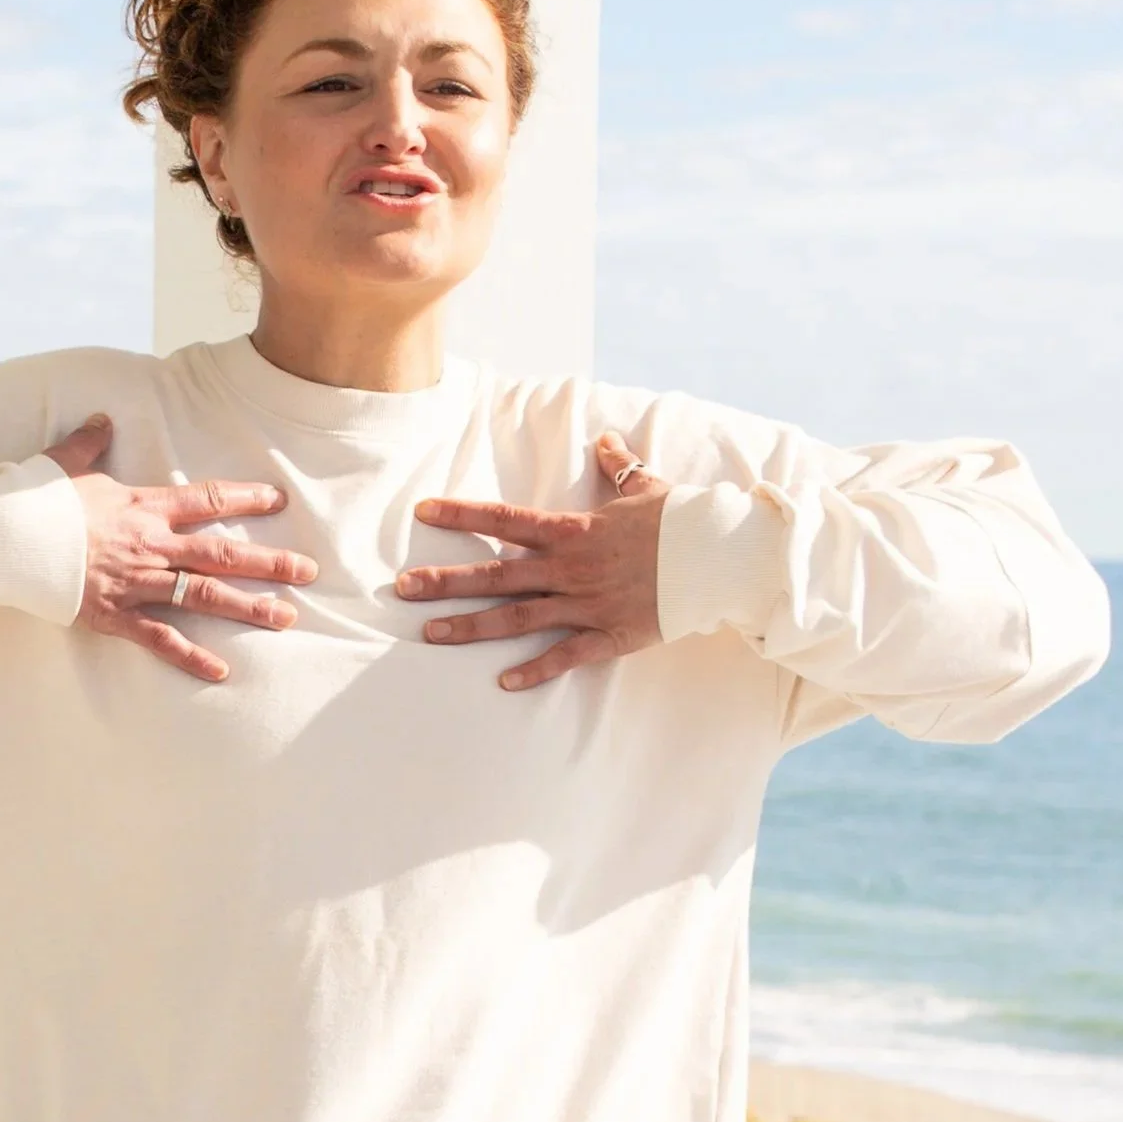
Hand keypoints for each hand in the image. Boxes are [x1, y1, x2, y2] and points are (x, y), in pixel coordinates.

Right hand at [43, 414, 318, 682]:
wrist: (6, 540)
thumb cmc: (35, 501)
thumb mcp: (65, 464)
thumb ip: (89, 442)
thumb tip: (100, 420)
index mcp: (142, 507)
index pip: (205, 500)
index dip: (244, 499)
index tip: (276, 500)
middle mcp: (149, 545)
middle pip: (221, 554)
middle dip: (269, 563)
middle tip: (308, 571)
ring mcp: (136, 582)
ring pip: (202, 596)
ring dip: (247, 607)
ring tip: (286, 617)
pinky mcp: (115, 615)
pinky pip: (161, 639)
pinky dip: (191, 656)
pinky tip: (222, 670)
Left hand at [397, 432, 669, 689]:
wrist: (720, 556)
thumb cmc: (682, 520)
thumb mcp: (646, 487)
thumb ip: (619, 466)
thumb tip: (606, 439)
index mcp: (573, 530)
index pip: (505, 520)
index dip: (463, 515)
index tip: (424, 512)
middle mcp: (570, 568)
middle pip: (496, 574)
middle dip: (446, 580)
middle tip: (403, 586)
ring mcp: (587, 604)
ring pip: (518, 618)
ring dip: (472, 627)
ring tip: (430, 634)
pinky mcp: (610, 635)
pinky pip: (567, 656)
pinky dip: (536, 670)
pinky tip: (503, 682)